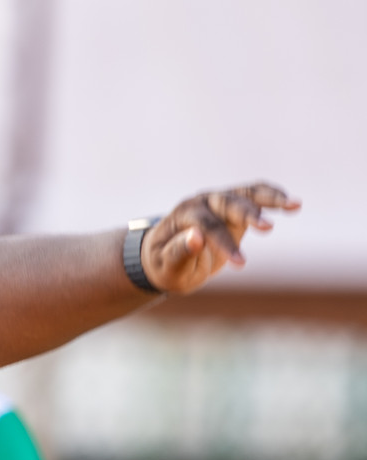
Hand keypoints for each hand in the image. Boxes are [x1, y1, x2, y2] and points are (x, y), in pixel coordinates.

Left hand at [143, 182, 299, 293]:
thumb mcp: (167, 265)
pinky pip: (255, 196)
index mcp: (182, 215)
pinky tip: (293, 204)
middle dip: (248, 214)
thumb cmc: (164, 264)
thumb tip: (196, 237)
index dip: (224, 243)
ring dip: (270, 198)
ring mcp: (219, 202)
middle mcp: (201, 202)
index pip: (206, 225)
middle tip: (267, 228)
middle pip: (227, 203)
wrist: (166, 257)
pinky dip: (273, 196)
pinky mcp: (234, 207)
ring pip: (246, 194)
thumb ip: (179, 251)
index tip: (240, 263)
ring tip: (295, 204)